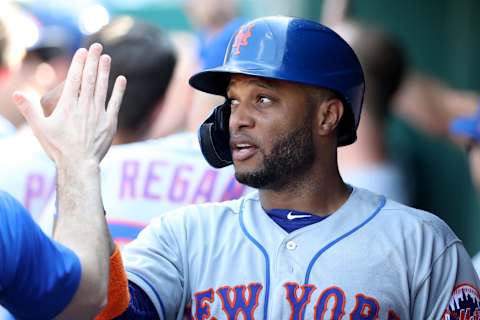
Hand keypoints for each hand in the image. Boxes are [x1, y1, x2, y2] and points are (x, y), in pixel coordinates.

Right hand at [12, 43, 126, 164]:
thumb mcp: (39, 128)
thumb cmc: (58, 148)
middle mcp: (85, 106)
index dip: (79, 63)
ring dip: (105, 72)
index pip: (74, 79)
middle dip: (93, 61)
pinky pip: (115, 103)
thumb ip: (29, 109)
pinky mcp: (110, 123)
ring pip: (102, 88)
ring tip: (107, 58)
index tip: (82, 51)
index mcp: (68, 105)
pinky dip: (118, 91)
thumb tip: (16, 93)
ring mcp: (99, 114)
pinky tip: (121, 79)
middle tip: (98, 46)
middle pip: (90, 79)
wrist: (79, 164)